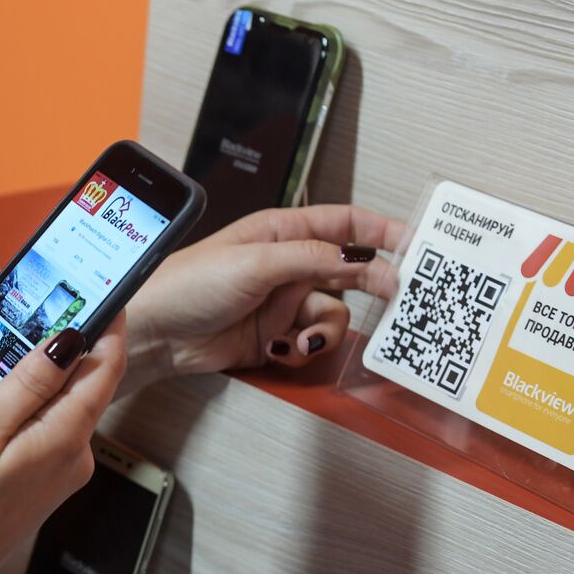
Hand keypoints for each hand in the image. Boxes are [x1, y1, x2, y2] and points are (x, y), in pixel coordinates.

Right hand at [0, 316, 127, 573]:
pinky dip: (31, 407)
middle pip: (87, 385)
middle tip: (47, 307)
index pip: (106, 367)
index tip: (108, 288)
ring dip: (44, 379)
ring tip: (10, 354)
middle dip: (71, 347)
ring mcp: (60, 475)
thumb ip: (30, 382)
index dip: (110, 324)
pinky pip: (47, 431)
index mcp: (65, 438)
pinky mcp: (41, 485)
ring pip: (64, 408)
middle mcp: (74, 458)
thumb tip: (70, 339)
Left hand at [128, 205, 402, 378]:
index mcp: (282, 231)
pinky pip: (310, 341)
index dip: (383, 231)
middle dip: (372, 284)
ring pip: (332, 313)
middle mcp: (287, 264)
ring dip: (324, 330)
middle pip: (349, 269)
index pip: (345, 223)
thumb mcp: (254, 262)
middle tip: (396, 298)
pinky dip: (303, 349)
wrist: (155, 331)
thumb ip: (310, 257)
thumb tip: (358, 254)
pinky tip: (279, 350)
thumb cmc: (188, 282)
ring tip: (302, 340)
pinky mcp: (274, 335)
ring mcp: (282, 301)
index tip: (418, 243)